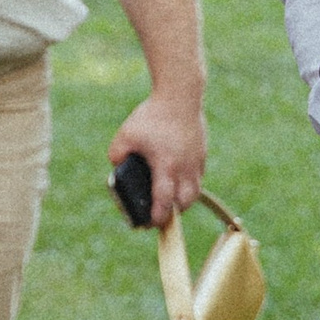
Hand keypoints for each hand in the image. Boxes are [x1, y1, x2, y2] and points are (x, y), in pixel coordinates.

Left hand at [106, 87, 208, 226]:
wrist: (180, 94)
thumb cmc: (152, 115)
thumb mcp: (125, 134)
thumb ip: (116, 155)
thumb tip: (117, 169)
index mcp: (166, 166)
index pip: (164, 202)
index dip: (157, 217)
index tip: (150, 224)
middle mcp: (185, 168)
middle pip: (185, 203)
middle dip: (173, 213)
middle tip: (159, 214)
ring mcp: (196, 161)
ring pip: (195, 192)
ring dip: (182, 200)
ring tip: (168, 199)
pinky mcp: (202, 153)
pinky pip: (197, 177)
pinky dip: (188, 183)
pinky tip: (175, 177)